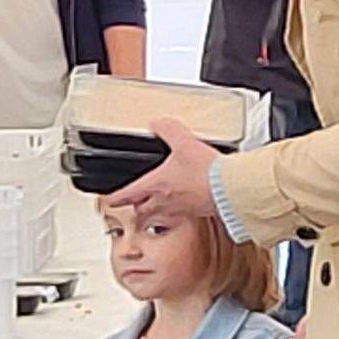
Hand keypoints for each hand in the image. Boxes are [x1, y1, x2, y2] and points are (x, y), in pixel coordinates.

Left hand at [103, 118, 226, 224]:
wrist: (229, 190)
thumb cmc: (205, 173)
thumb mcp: (183, 142)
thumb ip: (168, 129)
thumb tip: (158, 122)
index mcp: (155, 186)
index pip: (127, 195)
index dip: (114, 197)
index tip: (109, 199)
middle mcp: (164, 202)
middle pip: (141, 210)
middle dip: (136, 205)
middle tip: (133, 201)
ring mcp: (181, 210)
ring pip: (160, 215)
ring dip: (155, 210)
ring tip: (158, 202)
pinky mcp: (197, 212)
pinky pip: (181, 214)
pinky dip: (178, 209)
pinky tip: (185, 199)